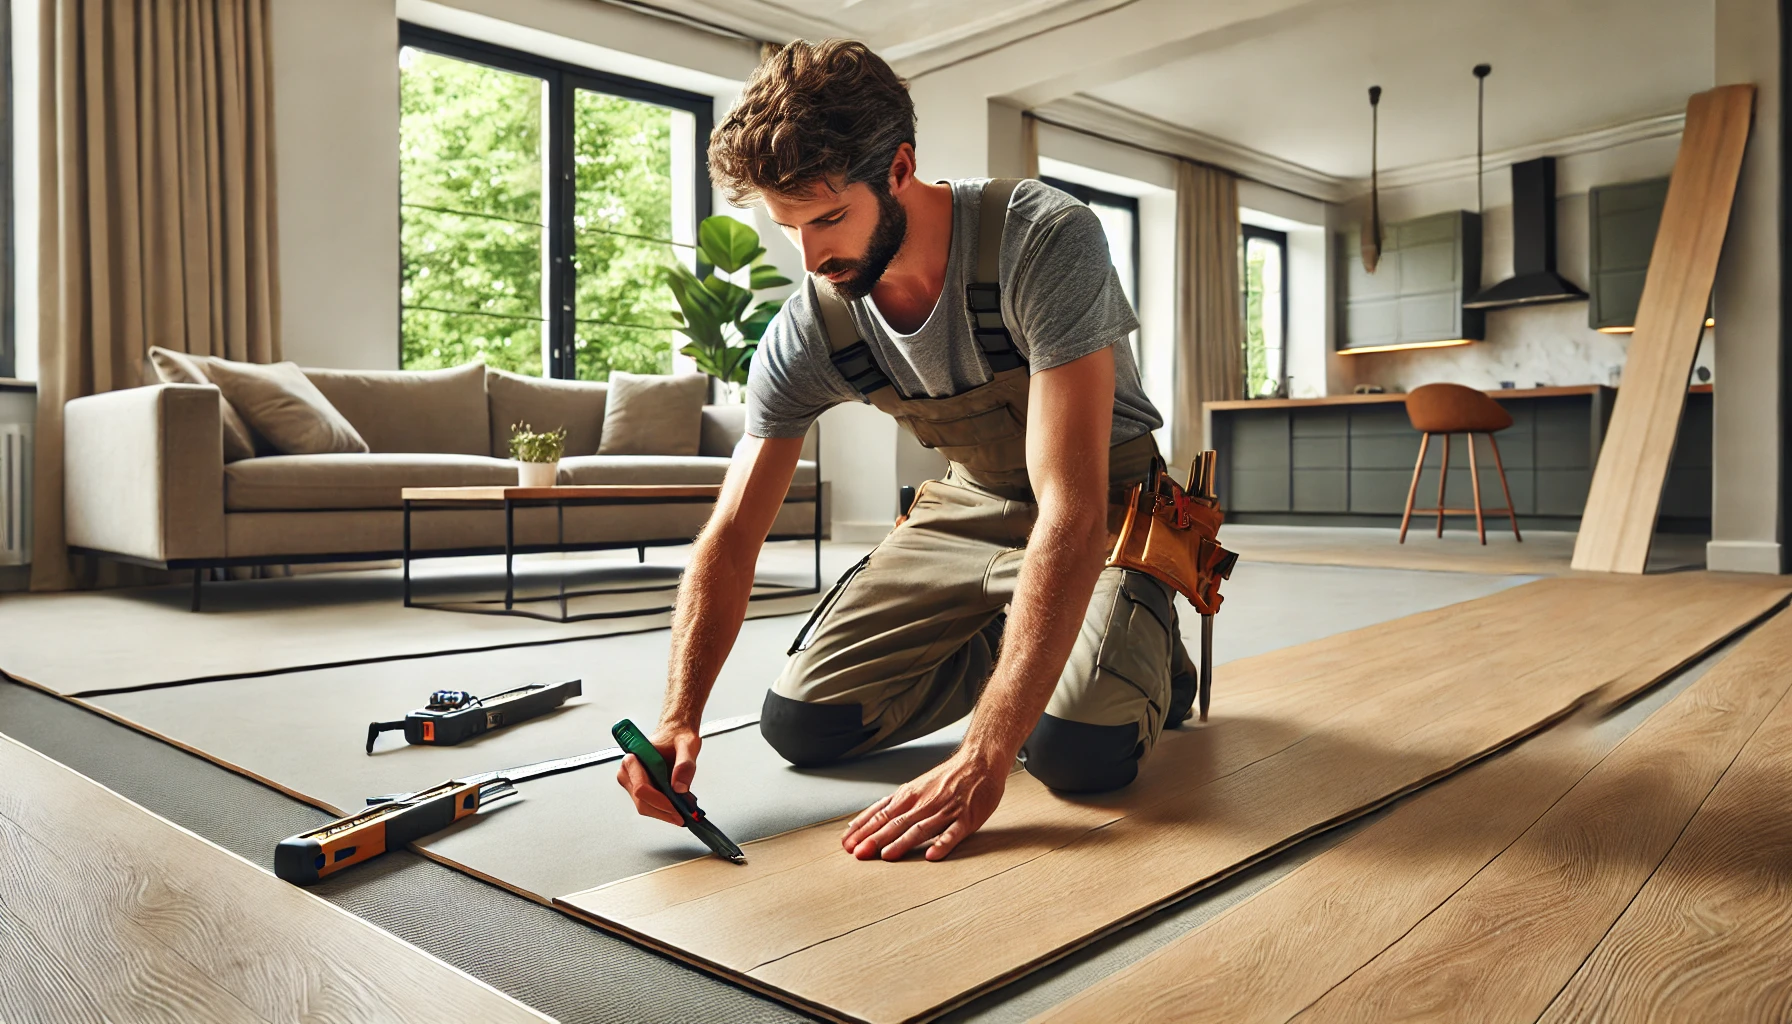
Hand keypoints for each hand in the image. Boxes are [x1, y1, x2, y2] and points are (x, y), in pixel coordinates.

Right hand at [616, 723, 700, 825]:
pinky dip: (664, 810)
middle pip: (642, 802)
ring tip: (683, 812)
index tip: (677, 809)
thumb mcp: (687, 745)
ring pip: (645, 807)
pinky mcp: (640, 789)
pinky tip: (677, 807)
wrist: (675, 733)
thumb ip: (684, 765)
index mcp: (634, 758)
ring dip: (664, 813)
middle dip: (664, 811)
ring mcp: (632, 782)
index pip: (642, 787)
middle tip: (684, 815)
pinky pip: (649, 805)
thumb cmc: (677, 736)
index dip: (660, 801)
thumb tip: (680, 788)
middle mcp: (628, 771)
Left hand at [840, 746, 1008, 861]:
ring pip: (920, 828)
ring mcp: (945, 811)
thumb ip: (894, 804)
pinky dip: (942, 844)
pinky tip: (932, 855)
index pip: (881, 814)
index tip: (847, 844)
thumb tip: (866, 820)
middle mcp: (924, 803)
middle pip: (896, 823)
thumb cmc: (947, 777)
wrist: (979, 760)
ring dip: (902, 843)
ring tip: (887, 856)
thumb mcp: (915, 786)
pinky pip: (952, 833)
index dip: (863, 830)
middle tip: (859, 853)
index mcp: (910, 796)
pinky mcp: (966, 819)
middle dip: (875, 838)